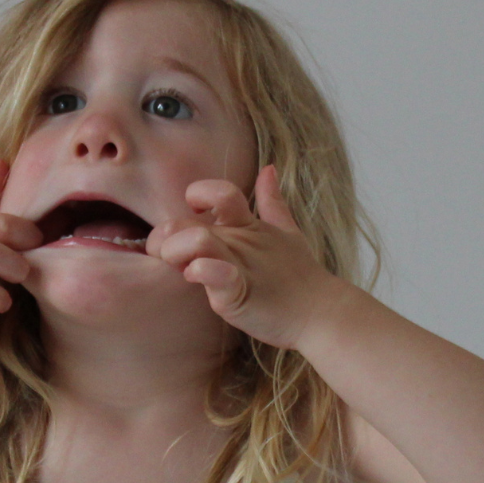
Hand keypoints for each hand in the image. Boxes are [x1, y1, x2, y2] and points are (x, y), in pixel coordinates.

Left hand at [145, 165, 345, 350]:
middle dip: (163, 238)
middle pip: (184, 223)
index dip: (196, 195)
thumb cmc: (299, 276)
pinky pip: (214, 273)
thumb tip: (269, 170)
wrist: (320, 312)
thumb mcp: (285, 232)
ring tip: (182, 268)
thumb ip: (272, 202)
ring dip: (176, 252)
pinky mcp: (238, 294)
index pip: (217, 190)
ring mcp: (239, 265)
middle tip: (168, 257)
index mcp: (246, 225)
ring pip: (196, 240)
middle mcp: (239, 240)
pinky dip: (201, 271)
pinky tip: (196, 277)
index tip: (192, 216)